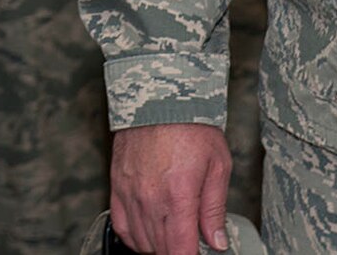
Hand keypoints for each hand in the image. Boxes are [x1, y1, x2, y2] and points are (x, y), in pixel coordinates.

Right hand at [109, 123, 229, 254]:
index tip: (197, 254)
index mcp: (178, 196)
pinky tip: (148, 233)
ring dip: (158, 246)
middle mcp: (150, 198)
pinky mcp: (117, 185)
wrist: (160, 96)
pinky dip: (135, 236)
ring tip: (173, 235)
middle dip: (178, 251)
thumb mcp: (218, 164)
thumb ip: (215, 208)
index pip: (180, 251)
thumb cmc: (191, 125)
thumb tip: (216, 241)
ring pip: (141, 241)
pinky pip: (121, 225)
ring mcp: (130, 193)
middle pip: (161, 249)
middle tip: (191, 240)